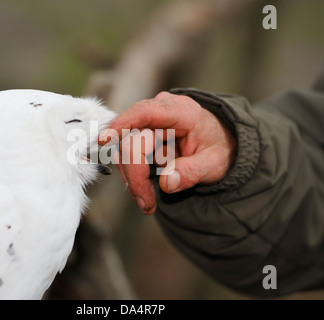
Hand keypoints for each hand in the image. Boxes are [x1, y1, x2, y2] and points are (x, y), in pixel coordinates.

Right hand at [98, 92, 236, 214]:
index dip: (123, 124)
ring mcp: (148, 123)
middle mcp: (160, 112)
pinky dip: (134, 176)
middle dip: (135, 175)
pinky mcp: (141, 135)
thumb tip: (167, 183)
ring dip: (133, 179)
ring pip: (125, 151)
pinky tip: (146, 190)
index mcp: (181, 111)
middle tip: (147, 204)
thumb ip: (192, 172)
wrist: (218, 143)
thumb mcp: (215, 163)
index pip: (145, 112)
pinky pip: (128, 156)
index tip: (105, 139)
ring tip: (149, 201)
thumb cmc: (217, 148)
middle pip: (132, 140)